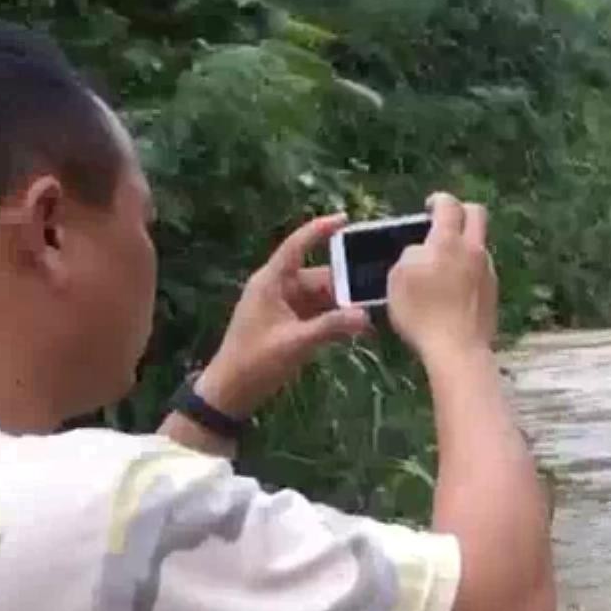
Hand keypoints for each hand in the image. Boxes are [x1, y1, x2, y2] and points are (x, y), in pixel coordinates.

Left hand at [198, 214, 371, 418]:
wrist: (232, 391)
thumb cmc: (255, 361)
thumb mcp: (295, 343)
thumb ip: (331, 327)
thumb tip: (366, 317)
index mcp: (271, 282)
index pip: (296, 246)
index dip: (319, 230)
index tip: (345, 219)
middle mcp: (278, 289)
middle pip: (320, 277)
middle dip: (347, 284)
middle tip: (379, 290)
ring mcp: (285, 307)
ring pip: (323, 297)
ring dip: (344, 305)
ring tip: (375, 312)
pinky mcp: (290, 324)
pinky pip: (320, 314)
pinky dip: (337, 319)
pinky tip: (359, 328)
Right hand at [386, 193, 497, 360]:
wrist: (457, 348)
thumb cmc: (421, 312)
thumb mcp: (399, 277)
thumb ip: (411, 254)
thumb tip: (422, 249)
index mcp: (448, 241)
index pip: (449, 205)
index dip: (438, 200)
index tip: (430, 206)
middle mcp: (474, 250)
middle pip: (477, 214)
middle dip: (461, 211)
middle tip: (443, 221)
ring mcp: (488, 271)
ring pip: (480, 244)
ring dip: (465, 244)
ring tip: (444, 261)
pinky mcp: (493, 291)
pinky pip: (482, 269)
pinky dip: (469, 268)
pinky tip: (454, 285)